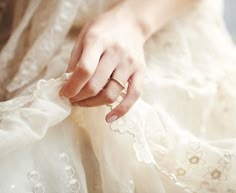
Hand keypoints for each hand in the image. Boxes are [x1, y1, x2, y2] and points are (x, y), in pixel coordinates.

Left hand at [60, 3, 145, 122]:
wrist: (130, 23)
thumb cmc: (104, 29)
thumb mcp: (84, 37)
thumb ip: (75, 60)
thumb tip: (68, 85)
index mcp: (98, 41)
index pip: (84, 71)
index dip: (71, 88)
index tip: (64, 95)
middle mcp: (116, 53)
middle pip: (96, 86)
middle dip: (79, 98)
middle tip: (72, 99)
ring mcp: (130, 64)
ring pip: (111, 94)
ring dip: (93, 104)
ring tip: (84, 103)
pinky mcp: (140, 72)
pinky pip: (133, 96)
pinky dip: (121, 110)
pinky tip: (109, 118)